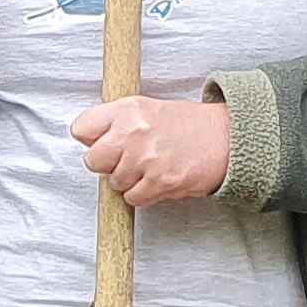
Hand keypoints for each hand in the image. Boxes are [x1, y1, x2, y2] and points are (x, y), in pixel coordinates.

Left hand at [71, 96, 232, 207]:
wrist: (226, 139)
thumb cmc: (185, 126)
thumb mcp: (146, 109)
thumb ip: (115, 121)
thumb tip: (87, 141)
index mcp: (128, 109)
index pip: (81, 128)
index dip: (90, 139)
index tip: (103, 141)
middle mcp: (134, 132)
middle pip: (92, 160)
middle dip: (107, 163)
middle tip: (128, 158)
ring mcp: (146, 158)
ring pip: (114, 182)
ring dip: (129, 180)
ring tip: (149, 166)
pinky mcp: (160, 181)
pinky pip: (133, 198)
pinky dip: (143, 194)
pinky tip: (157, 179)